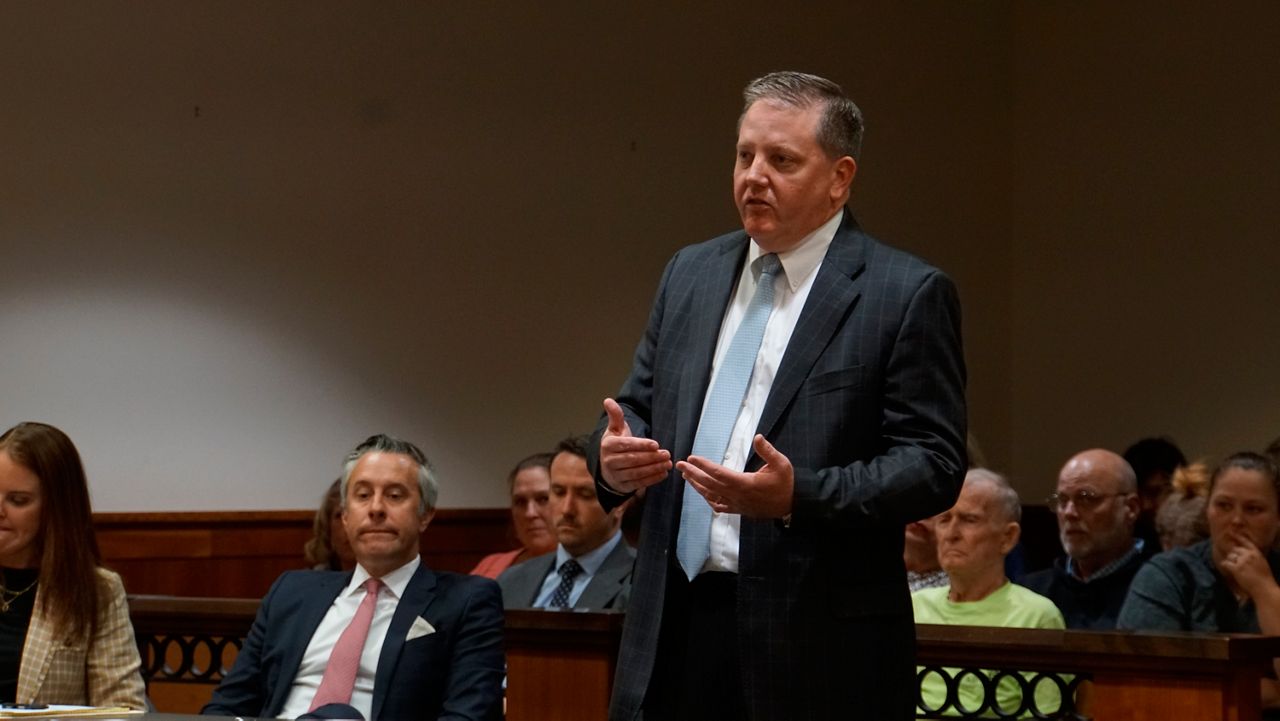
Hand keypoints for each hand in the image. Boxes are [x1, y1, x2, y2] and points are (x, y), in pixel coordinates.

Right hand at [598, 398, 671, 493]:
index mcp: (608, 445)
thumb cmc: (615, 445)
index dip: (642, 445)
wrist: (607, 467)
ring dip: (654, 468)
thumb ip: (615, 416)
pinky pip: (639, 483)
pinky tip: (664, 473)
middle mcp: (609, 461)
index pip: (626, 445)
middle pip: (633, 459)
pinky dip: (652, 479)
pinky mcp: (623, 486)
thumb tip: (608, 400)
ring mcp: (615, 475)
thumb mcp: (614, 429)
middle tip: (667, 454)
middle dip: (651, 457)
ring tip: (668, 463)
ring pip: (637, 472)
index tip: (656, 444)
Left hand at [676, 434, 793, 518]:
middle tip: (679, 464)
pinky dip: (708, 499)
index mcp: (745, 483)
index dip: (703, 465)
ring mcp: (736, 504)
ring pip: (711, 496)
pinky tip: (702, 493)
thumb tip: (757, 437)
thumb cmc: (786, 484)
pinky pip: (718, 506)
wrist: (791, 506)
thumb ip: (768, 451)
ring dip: (697, 485)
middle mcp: (737, 495)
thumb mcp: (782, 464)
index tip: (691, 458)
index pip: (718, 473)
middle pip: (709, 484)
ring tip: (686, 476)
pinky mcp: (738, 510)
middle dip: (693, 473)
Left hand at [1218, 533, 1277, 599]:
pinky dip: (1226, 566)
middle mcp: (1249, 555)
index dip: (1237, 536)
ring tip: (1236, 569)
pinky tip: (1228, 569)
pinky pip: (1226, 563)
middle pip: (1235, 550)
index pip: (1246, 542)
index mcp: (1257, 553)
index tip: (1230, 532)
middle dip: (1234, 556)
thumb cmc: (1265, 579)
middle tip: (1237, 564)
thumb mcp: (1262, 563)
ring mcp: (1242, 561)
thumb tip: (1245, 554)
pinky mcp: (1236, 568)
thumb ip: (1254, 557)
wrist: (1264, 589)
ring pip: (1230, 556)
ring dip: (1231, 561)